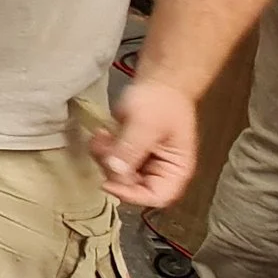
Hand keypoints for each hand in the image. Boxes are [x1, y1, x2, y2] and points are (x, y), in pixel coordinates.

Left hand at [89, 80, 199, 207]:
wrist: (158, 81)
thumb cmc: (162, 101)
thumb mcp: (146, 124)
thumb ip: (131, 149)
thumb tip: (115, 171)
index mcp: (176, 170)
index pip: (156, 197)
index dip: (132, 195)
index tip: (109, 182)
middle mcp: (160, 171)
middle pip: (132, 188)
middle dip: (113, 169)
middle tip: (106, 148)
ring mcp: (143, 163)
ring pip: (116, 175)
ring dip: (104, 157)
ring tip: (104, 135)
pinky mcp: (128, 154)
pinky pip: (110, 162)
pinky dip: (101, 150)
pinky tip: (103, 133)